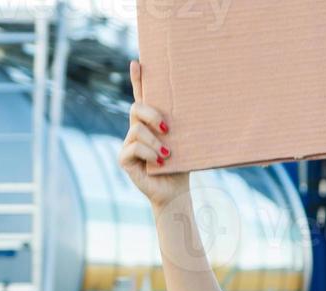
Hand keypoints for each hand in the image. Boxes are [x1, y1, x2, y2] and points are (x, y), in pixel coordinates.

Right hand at [119, 60, 190, 208]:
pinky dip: (149, 153)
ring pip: (137, 130)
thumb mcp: (186, 141)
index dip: (138, 79)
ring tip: (167, 154)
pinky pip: (133, 147)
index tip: (137, 62)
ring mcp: (128, 143)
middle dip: (151, 114)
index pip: (142, 96)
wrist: (175, 192)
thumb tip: (201, 105)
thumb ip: (184, 126)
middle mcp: (137, 129)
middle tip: (168, 128)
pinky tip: (159, 161)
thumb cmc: (182, 165)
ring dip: (155, 142)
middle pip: (136, 108)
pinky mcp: (124, 158)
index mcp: (151, 122)